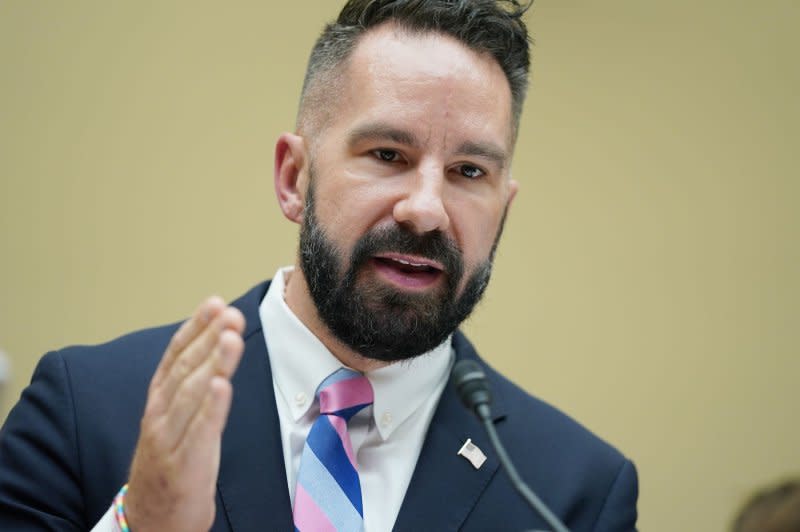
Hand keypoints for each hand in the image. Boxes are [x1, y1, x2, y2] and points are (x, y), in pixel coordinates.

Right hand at [124, 296, 245, 531]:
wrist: (151, 521)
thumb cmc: (172, 464)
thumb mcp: (179, 418)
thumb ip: (194, 385)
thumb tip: (218, 344)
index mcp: (159, 400)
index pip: (175, 355)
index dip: (195, 327)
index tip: (215, 303)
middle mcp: (159, 415)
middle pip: (185, 368)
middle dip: (209, 338)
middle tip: (230, 313)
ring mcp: (168, 439)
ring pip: (191, 394)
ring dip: (213, 363)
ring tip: (230, 338)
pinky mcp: (182, 465)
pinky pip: (198, 432)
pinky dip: (211, 408)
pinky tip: (223, 385)